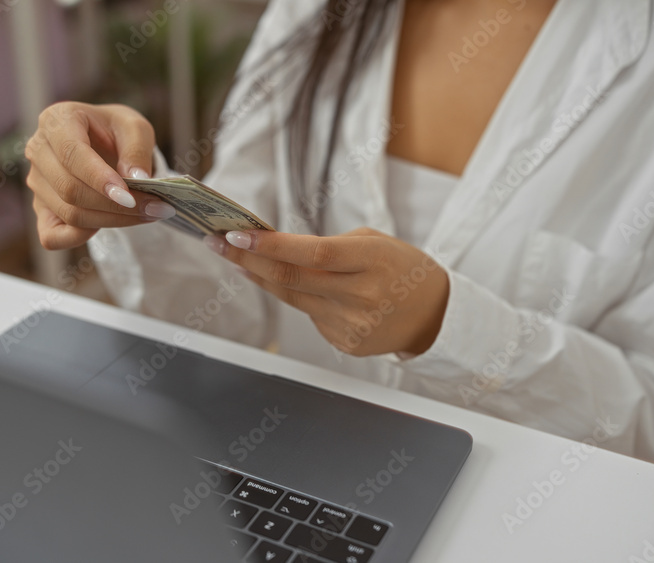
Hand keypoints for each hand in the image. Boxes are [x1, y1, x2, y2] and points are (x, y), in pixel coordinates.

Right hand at [25, 102, 175, 249]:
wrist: (104, 143)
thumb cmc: (116, 132)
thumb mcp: (135, 128)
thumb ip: (137, 149)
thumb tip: (137, 180)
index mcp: (56, 121)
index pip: (72, 154)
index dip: (99, 179)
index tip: (130, 197)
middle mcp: (38, 151)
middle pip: (70, 189)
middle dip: (115, 206)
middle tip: (156, 208)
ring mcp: (36, 182)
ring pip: (69, 213)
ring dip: (111, 220)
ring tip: (148, 214)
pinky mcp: (41, 209)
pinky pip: (51, 236)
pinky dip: (79, 238)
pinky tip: (108, 226)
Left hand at [206, 227, 449, 356]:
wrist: (435, 316)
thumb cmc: (402, 269)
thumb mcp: (375, 242)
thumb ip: (329, 247)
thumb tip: (276, 249)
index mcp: (372, 262)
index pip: (312, 254)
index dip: (270, 246)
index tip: (238, 234)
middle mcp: (361, 297)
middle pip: (291, 279)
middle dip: (247, 259)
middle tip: (218, 242)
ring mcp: (351, 325)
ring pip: (292, 298)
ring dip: (261, 277)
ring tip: (236, 258)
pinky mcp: (345, 343)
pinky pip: (310, 315)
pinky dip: (299, 298)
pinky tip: (297, 286)